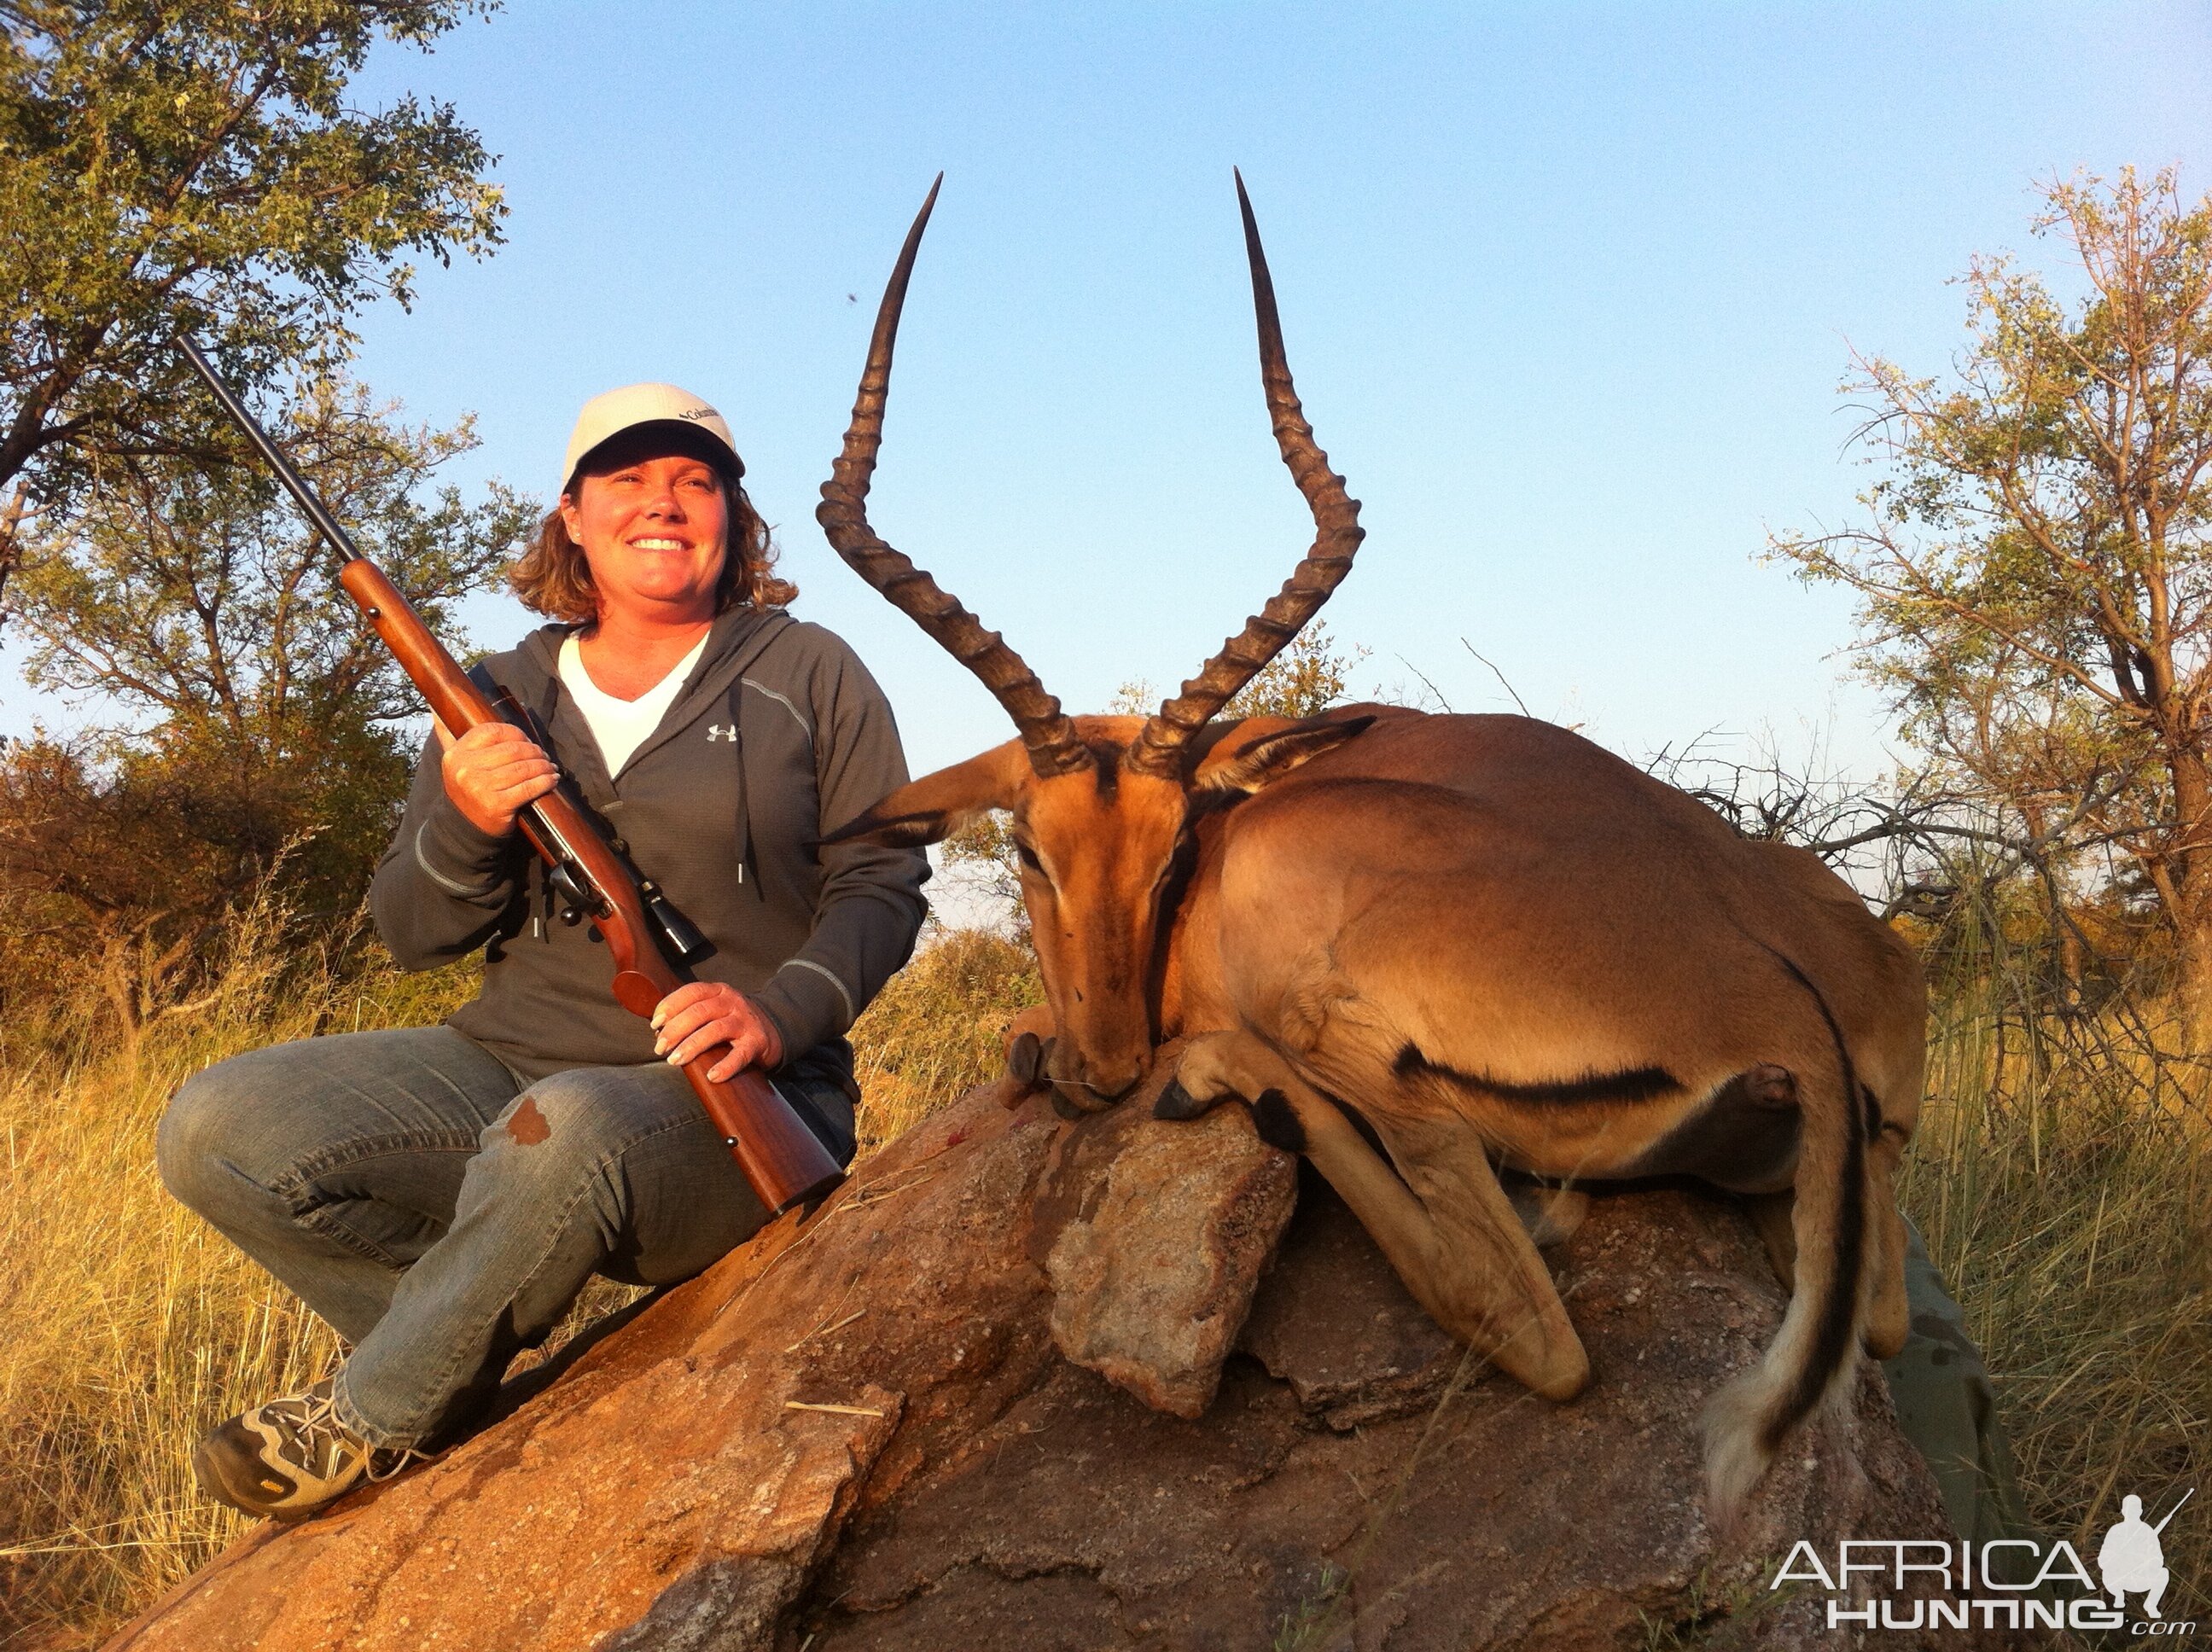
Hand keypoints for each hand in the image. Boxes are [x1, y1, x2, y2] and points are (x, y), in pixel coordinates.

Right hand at [436, 718, 558, 836]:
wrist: (463, 828)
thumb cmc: (466, 790)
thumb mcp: (454, 763)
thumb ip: (448, 736)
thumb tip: (435, 709)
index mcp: (457, 753)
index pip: (493, 731)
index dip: (516, 733)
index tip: (527, 741)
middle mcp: (466, 769)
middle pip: (513, 749)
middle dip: (535, 751)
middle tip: (544, 756)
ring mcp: (481, 787)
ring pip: (523, 768)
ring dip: (544, 766)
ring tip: (550, 767)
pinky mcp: (497, 805)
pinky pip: (529, 787)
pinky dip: (545, 782)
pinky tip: (552, 780)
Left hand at [651, 981, 783, 1081]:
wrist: (774, 1029)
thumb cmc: (734, 1022)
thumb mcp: (716, 1008)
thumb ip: (692, 1013)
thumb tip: (659, 1031)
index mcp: (718, 991)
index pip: (691, 992)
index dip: (670, 1006)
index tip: (655, 1024)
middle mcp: (732, 1002)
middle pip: (699, 1012)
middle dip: (675, 1030)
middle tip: (660, 1048)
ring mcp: (745, 1022)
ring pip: (715, 1030)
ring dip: (692, 1045)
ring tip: (675, 1060)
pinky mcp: (757, 1042)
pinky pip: (740, 1054)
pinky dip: (725, 1066)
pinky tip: (712, 1076)